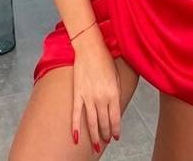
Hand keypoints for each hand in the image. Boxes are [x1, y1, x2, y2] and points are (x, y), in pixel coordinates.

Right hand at [71, 23, 121, 153]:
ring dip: (94, 135)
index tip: (116, 136)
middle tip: (106, 140)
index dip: (115, 129)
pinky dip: (75, 127)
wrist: (90, 48)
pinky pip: (76, 114)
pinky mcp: (77, 93)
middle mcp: (101, 97)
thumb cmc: (105, 60)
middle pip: (103, 122)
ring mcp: (88, 97)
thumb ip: (116, 94)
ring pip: (91, 122)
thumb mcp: (117, 76)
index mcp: (113, 93)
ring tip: (97, 145)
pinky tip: (76, 138)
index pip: (115, 118)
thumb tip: (115, 109)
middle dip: (106, 134)